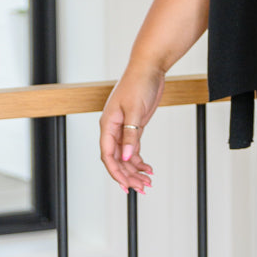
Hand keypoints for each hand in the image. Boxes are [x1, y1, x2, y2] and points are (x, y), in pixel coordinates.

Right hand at [99, 60, 164, 193]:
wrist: (149, 68)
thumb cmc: (138, 83)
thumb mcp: (135, 110)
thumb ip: (131, 135)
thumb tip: (126, 157)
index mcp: (108, 125)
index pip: (108, 155)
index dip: (116, 172)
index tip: (125, 185)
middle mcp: (113, 129)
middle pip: (117, 159)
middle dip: (127, 175)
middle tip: (141, 187)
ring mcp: (124, 128)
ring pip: (125, 156)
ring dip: (134, 170)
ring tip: (147, 182)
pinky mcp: (134, 126)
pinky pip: (133, 149)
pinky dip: (139, 160)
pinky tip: (147, 168)